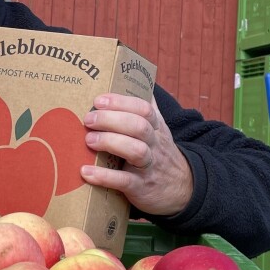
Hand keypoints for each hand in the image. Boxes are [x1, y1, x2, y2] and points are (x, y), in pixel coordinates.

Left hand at [79, 93, 192, 216]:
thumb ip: (147, 108)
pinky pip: (124, 181)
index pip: (144, 109)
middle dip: (112, 119)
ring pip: (136, 150)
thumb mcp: (159, 130)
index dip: (121, 102)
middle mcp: (155, 144)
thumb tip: (134, 79)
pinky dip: (104, 177)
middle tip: (88, 119)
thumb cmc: (160, 154)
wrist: (183, 190)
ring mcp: (149, 166)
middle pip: (139, 126)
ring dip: (110, 143)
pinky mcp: (141, 187)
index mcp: (156, 128)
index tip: (98, 100)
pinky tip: (86, 172)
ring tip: (89, 140)